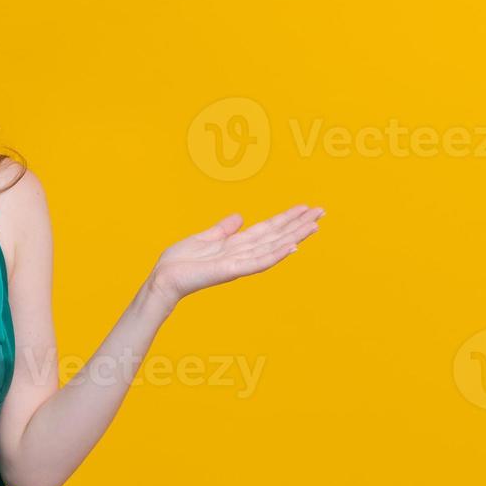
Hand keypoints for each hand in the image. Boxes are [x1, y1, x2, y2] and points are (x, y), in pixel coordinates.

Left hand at [150, 205, 324, 303]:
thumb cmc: (180, 262)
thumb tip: (240, 217)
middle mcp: (243, 253)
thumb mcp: (204, 239)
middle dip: (298, 223)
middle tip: (321, 211)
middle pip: (277, 235)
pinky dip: (276, 254)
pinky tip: (292, 247)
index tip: (305, 207)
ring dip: (295, 236)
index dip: (287, 218)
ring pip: (273, 247)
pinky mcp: (232, 270)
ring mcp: (240, 263)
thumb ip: (223, 229)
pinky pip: (258, 262)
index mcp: (237, 245)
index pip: (268, 229)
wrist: (164, 278)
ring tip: (314, 225)